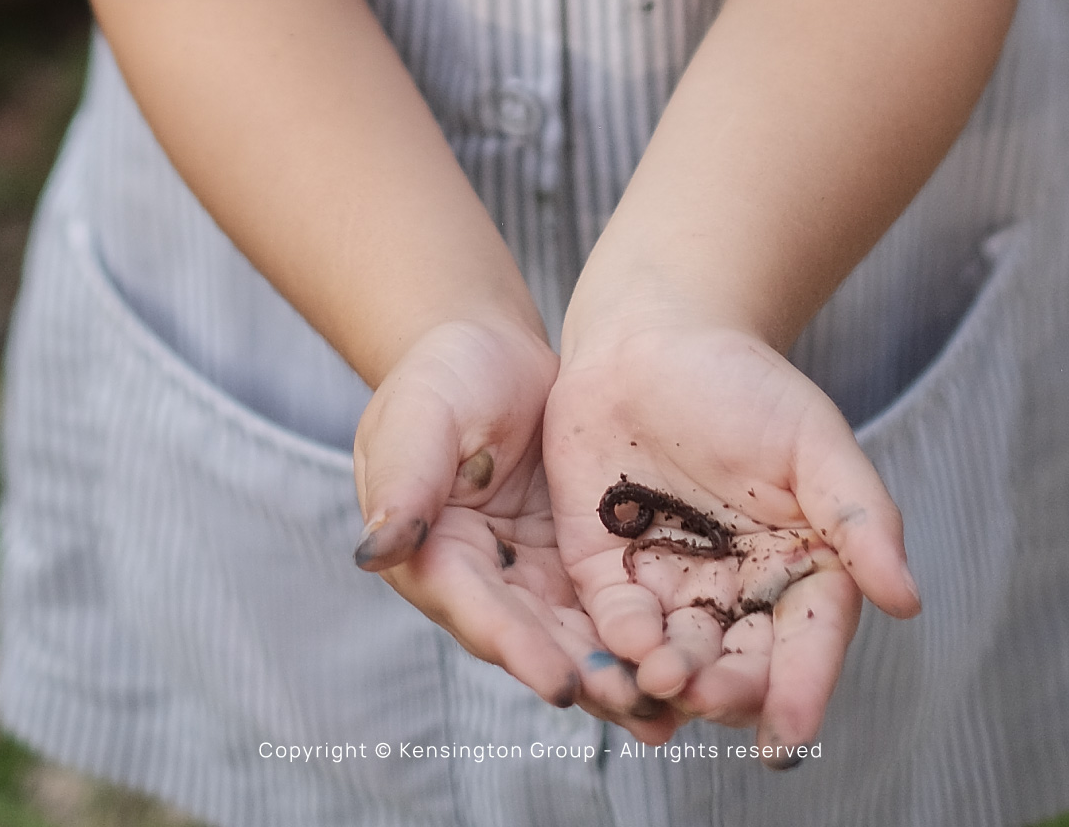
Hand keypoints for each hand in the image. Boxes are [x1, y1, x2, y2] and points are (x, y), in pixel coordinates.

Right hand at [351, 318, 680, 741]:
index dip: (518, 649)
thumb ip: (405, 482)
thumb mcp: (421, 416)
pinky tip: (692, 667)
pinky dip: (645, 640)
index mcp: (433, 557)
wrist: (494, 354)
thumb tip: (376, 552)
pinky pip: (612, 609)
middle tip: (638, 710)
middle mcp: (483, 583)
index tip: (559, 684)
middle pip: (534, 641)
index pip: (477, 611)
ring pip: (577, 638)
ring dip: (621, 676)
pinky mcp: (578, 564)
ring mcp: (533, 578)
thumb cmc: (443, 376)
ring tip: (674, 714)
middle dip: (585, 679)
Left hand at [545, 319, 921, 763]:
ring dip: (671, 678)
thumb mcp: (813, 442)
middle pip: (739, 661)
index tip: (795, 731)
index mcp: (800, 570)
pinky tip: (626, 651)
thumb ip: (858, 518)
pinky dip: (619, 640)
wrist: (651, 340)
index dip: (804, 688)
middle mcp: (735, 593)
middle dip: (730, 689)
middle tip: (716, 700)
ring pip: (675, 654)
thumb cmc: (747, 386)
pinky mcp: (605, 572)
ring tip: (667, 685)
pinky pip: (614, 619)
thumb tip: (906, 599)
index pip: (808, 641)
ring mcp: (668, 587)